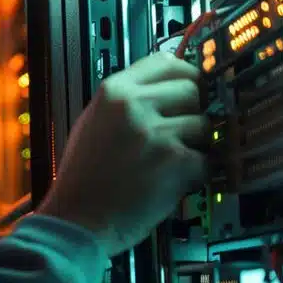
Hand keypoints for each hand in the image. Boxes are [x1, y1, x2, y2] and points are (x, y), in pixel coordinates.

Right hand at [36, 52, 207, 255]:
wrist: (76, 220)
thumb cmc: (83, 179)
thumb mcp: (93, 123)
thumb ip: (127, 103)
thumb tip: (166, 91)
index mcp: (113, 92)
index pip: (165, 61)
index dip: (185, 74)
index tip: (192, 88)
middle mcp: (134, 106)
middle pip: (192, 88)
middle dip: (194, 111)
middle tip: (183, 133)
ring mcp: (156, 132)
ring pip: (204, 125)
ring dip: (197, 145)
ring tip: (173, 163)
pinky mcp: (174, 161)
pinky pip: (206, 159)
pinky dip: (196, 174)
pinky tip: (174, 182)